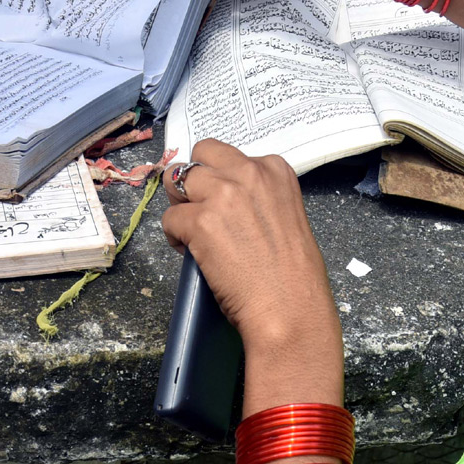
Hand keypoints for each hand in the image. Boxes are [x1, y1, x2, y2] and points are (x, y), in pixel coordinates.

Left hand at [161, 140, 339, 354]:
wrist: (290, 308)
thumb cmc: (294, 276)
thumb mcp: (287, 217)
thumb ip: (259, 198)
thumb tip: (227, 203)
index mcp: (275, 170)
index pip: (230, 155)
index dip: (220, 178)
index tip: (221, 201)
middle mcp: (249, 173)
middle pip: (200, 154)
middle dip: (194, 178)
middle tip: (197, 207)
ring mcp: (222, 194)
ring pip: (176, 178)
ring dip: (178, 202)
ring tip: (189, 229)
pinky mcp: (199, 221)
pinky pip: (168, 218)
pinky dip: (173, 236)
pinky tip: (190, 252)